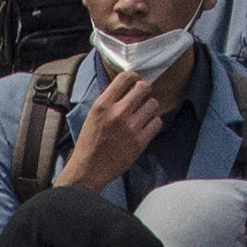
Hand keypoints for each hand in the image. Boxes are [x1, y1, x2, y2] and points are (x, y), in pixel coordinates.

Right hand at [58, 66, 167, 191]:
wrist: (89, 169)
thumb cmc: (90, 143)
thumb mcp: (92, 116)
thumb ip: (108, 102)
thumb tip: (126, 88)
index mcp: (102, 105)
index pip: (124, 78)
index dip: (133, 77)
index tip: (135, 81)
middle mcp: (118, 113)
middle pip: (143, 87)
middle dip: (144, 90)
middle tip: (142, 96)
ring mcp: (131, 127)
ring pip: (153, 104)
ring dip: (149, 107)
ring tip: (142, 115)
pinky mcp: (140, 141)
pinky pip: (157, 122)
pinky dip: (153, 123)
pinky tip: (145, 127)